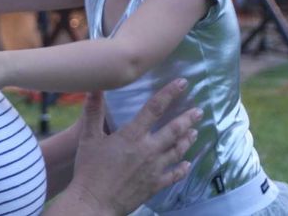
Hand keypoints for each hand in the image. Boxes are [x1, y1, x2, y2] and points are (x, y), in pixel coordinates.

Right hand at [66, 79, 200, 214]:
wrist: (93, 203)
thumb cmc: (88, 170)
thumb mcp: (88, 137)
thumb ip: (93, 111)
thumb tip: (95, 87)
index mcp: (132, 136)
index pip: (154, 109)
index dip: (169, 94)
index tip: (183, 83)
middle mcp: (147, 150)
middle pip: (173, 130)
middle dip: (187, 119)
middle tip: (198, 111)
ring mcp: (154, 169)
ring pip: (177, 151)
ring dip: (187, 140)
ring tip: (194, 131)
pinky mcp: (154, 185)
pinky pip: (173, 175)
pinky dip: (182, 168)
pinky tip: (187, 164)